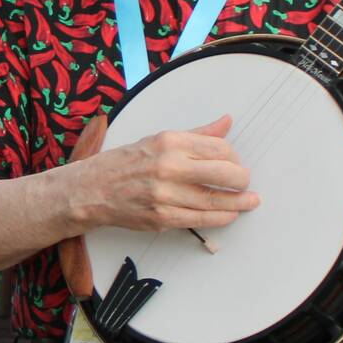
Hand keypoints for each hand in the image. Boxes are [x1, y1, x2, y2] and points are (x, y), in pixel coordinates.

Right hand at [63, 114, 257, 233]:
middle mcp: (168, 167)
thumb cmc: (126, 162)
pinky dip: (220, 218)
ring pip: (215, 201)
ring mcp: (165, 195)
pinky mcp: (161, 218)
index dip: (234, 157)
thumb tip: (227, 123)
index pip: (219, 148)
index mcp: (170, 142)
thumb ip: (197, 134)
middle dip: (242, 179)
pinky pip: (200, 219)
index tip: (235, 163)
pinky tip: (229, 214)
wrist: (92, 189)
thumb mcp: (159, 139)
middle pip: (223, 173)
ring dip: (238, 203)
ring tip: (250, 202)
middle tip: (246, 183)